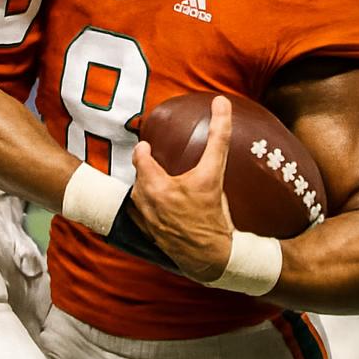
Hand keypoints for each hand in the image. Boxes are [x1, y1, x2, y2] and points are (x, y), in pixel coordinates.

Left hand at [129, 95, 235, 283]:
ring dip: (143, 190)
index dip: (142, 151)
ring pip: (137, 199)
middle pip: (138, 179)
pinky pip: (139, 218)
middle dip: (144, 171)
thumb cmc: (214, 215)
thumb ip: (218, 135)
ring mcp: (147, 223)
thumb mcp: (215, 173)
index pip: (140, 160)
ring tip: (156, 183)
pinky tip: (157, 208)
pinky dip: (144, 210)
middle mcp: (147, 205)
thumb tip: (221, 102)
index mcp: (158, 187)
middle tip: (153, 163)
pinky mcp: (151, 237)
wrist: (214, 256)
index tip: (147, 146)